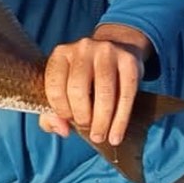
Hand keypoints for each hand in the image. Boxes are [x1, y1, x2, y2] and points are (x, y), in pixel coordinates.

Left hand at [39, 24, 151, 146]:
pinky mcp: (129, 61)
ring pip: (104, 93)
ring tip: (99, 136)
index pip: (54, 87)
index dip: (60, 110)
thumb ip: (54, 111)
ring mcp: (107, 52)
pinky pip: (126, 95)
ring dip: (101, 121)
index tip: (68, 121)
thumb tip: (62, 130)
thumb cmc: (87, 75)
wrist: (119, 46)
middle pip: (78, 89)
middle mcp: (82, 48)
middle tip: (86, 128)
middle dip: (82, 116)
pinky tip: (115, 136)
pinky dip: (120, 121)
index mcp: (61, 54)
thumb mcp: (66, 85)